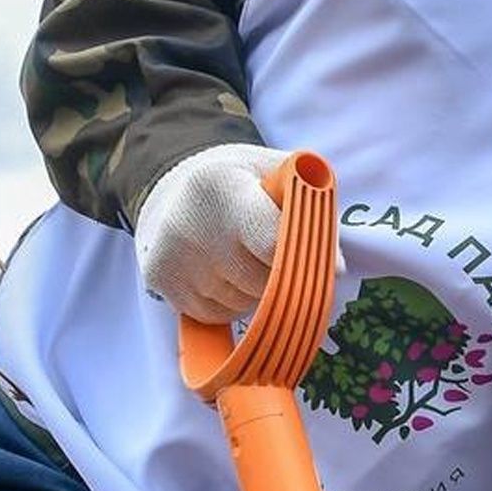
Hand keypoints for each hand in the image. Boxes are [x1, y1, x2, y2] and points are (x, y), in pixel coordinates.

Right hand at [133, 141, 324, 322]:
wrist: (178, 187)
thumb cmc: (246, 183)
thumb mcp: (278, 175)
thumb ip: (310, 212)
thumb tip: (332, 266)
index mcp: (223, 185)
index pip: (272, 244)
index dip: (306, 261)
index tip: (330, 268)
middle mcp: (190, 222)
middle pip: (261, 282)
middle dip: (285, 278)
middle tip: (285, 258)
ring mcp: (171, 255)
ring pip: (241, 304)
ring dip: (258, 294)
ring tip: (249, 258)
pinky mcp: (159, 280)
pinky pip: (217, 315)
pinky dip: (232, 303)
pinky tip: (227, 273)